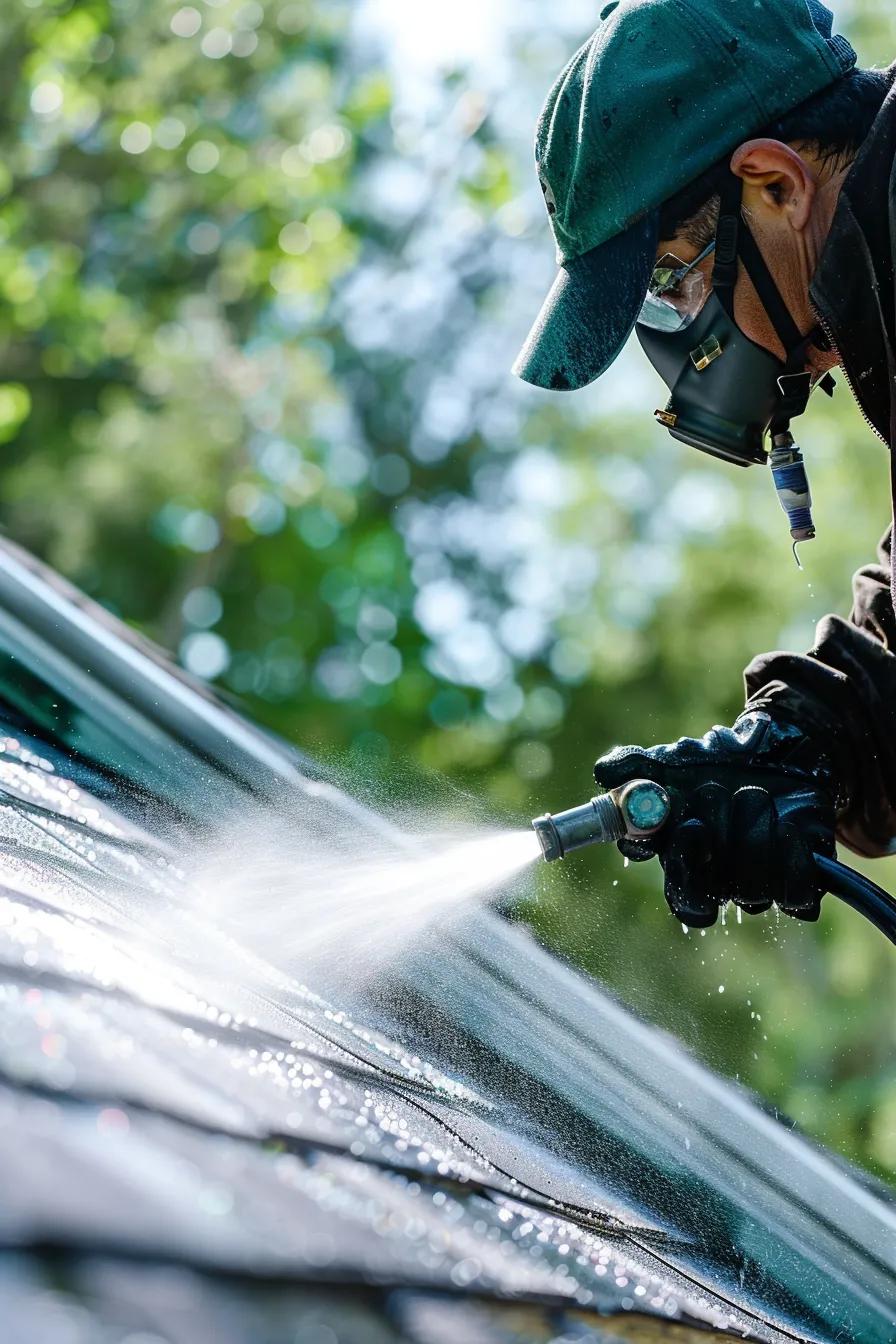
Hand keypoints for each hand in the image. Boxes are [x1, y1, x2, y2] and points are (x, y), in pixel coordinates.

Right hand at [593, 712, 837, 927]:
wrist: (780, 752)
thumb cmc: (719, 761)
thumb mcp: (674, 758)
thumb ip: (636, 767)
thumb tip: (605, 772)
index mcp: (684, 864)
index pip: (682, 898)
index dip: (684, 868)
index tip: (687, 826)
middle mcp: (720, 882)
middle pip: (715, 890)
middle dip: (718, 835)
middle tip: (716, 791)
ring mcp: (760, 885)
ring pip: (753, 889)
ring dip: (753, 833)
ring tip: (754, 793)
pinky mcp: (800, 883)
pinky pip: (797, 896)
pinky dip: (792, 859)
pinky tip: (788, 826)